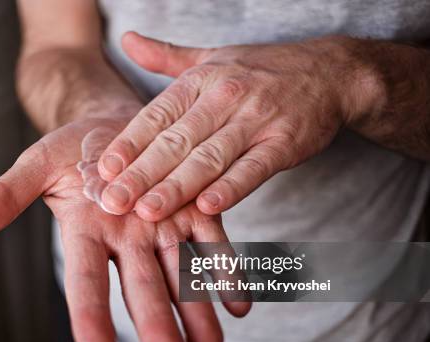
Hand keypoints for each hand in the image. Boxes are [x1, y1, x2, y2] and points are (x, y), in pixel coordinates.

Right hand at [0, 117, 250, 341]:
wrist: (117, 126)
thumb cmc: (72, 149)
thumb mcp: (36, 165)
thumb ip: (6, 196)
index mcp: (86, 232)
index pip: (83, 279)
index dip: (88, 314)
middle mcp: (126, 240)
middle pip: (140, 286)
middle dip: (155, 323)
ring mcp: (163, 229)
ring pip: (180, 274)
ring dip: (197, 310)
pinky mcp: (195, 211)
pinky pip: (212, 245)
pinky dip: (226, 273)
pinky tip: (240, 303)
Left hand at [97, 32, 353, 220]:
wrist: (330, 73)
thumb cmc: (261, 70)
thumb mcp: (211, 58)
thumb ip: (165, 56)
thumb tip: (127, 39)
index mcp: (201, 80)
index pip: (156, 115)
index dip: (129, 144)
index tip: (103, 170)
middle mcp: (225, 97)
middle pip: (175, 141)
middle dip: (141, 174)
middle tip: (113, 201)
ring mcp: (256, 120)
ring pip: (209, 157)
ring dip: (177, 186)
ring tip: (147, 211)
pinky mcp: (285, 142)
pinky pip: (253, 168)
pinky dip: (231, 188)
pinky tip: (207, 206)